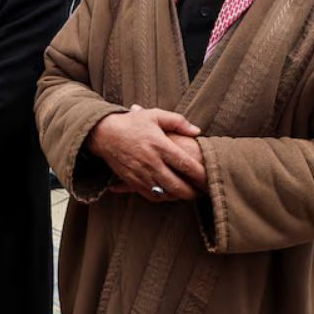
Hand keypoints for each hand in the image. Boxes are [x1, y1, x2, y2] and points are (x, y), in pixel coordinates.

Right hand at [86, 104, 202, 200]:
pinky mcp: (132, 181)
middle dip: (192, 192)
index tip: (209, 178)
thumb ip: (178, 121)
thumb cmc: (132, 122)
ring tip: (188, 195)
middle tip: (202, 193)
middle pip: (177, 185)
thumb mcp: (155, 115)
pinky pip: (150, 196)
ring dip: (178, 197)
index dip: (200, 174)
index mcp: (159, 145)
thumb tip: (197, 131)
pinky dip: (163, 198)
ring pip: (164, 194)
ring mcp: (140, 174)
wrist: (104, 133)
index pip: (185, 164)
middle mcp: (151, 162)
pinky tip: (170, 195)